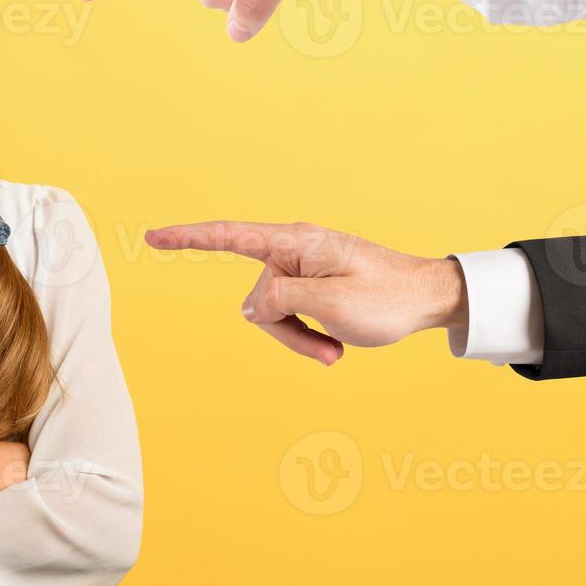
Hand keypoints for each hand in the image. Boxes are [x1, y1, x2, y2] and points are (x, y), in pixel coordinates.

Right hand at [145, 221, 468, 364]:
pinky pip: (292, 314)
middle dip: (283, 331)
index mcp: (295, 243)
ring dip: (300, 338)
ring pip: (274, 313)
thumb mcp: (329, 306)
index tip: (153, 236)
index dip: (187, 238)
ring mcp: (304, 267)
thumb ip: (279, 302)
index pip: (228, 236)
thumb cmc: (388, 298)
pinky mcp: (313, 283)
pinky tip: (337, 342)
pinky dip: (309, 334)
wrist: (433, 300)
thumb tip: (251, 306)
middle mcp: (294, 250)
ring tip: (337, 349)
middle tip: (328, 348)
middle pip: (258, 297)